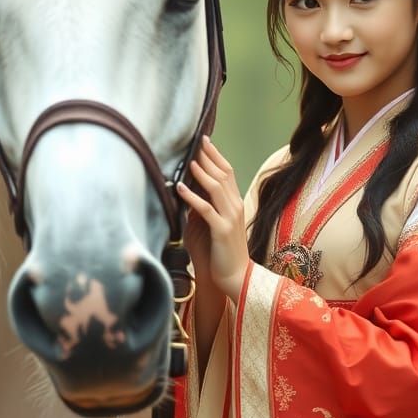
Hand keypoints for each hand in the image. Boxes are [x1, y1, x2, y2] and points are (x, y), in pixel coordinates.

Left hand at [176, 136, 249, 301]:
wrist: (235, 276)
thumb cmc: (220, 251)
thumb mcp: (211, 223)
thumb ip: (203, 206)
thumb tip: (187, 189)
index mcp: (235, 203)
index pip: (227, 172)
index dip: (216, 156)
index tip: (205, 141)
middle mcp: (235, 206)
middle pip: (223, 175)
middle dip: (209, 157)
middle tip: (197, 142)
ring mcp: (230, 218)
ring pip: (217, 189)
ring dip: (202, 173)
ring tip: (190, 161)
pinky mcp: (222, 231)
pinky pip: (206, 210)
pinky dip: (193, 197)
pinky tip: (181, 188)